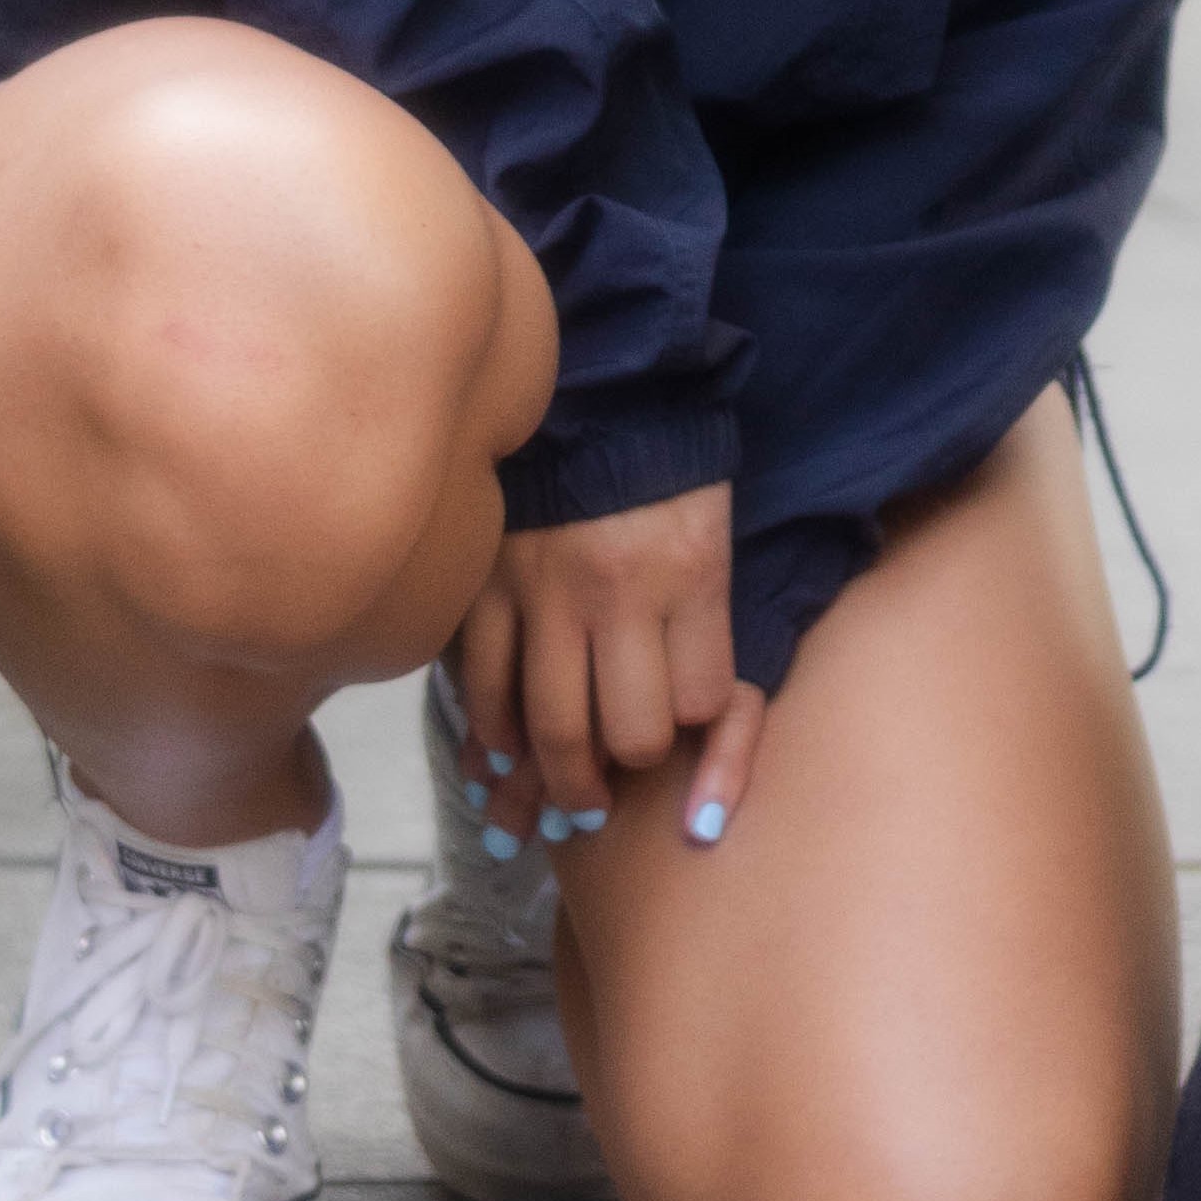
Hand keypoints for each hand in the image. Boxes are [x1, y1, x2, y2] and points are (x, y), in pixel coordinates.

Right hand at [449, 483, 766, 855]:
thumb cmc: (674, 481)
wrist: (599, 400)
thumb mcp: (716, 546)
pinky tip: (504, 749)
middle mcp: (618, 590)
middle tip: (609, 801)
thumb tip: (698, 728)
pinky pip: (483, 682)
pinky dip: (493, 730)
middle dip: (623, 781)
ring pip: (548, 724)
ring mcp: (544, 589)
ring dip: (557, 778)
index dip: (696, 734)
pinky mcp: (487, 584)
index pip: (702, 703)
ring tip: (566, 798)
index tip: (679, 738)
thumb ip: (705, 631)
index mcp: (691, 574)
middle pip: (626, 732)